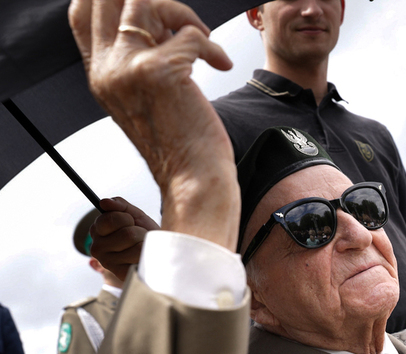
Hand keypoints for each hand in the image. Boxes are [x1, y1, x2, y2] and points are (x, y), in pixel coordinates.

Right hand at [69, 0, 239, 248]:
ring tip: (203, 40)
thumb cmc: (182, 144)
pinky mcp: (159, 72)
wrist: (194, 182)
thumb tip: (163, 19)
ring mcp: (128, 69)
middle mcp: (107, 70)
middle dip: (152, 2)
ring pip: (146, 3)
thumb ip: (143, 57)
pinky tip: (220, 63)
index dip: (115, 1)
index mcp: (100, 76)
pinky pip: (190, 32)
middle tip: (179, 25)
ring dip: (183, 15)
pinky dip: (212, 45)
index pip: (84, 11)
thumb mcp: (147, 96)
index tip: (154, 14)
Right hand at [90, 197, 159, 279]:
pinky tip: (144, 258)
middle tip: (139, 237)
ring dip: (145, 243)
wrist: (159, 253)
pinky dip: (148, 254)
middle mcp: (97, 247)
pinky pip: (141, 257)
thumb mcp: (135, 215)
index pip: (109, 219)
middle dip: (139, 232)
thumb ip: (120, 206)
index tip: (130, 222)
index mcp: (97, 231)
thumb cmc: (145, 233)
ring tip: (144, 247)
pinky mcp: (120, 273)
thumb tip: (103, 202)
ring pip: (136, 246)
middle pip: (127, 234)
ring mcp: (107, 262)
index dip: (126, 218)